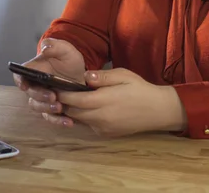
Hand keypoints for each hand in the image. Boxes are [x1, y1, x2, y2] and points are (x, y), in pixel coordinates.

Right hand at [12, 38, 85, 123]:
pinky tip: (68, 122)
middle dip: (40, 96)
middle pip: (30, 94)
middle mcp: (36, 85)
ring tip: (60, 108)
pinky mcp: (52, 109)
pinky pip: (51, 118)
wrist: (82, 73)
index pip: (20, 76)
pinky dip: (58, 121)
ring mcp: (43, 98)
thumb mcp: (65, 49)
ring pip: (38, 107)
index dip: (20, 81)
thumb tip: (44, 48)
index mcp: (34, 70)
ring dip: (47, 109)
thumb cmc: (69, 59)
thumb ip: (54, 45)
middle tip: (53, 96)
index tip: (24, 85)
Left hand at [43, 68, 187, 136]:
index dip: (62, 94)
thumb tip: (84, 77)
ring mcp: (102, 128)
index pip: (74, 99)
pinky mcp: (106, 133)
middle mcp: (99, 118)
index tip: (52, 87)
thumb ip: (102, 77)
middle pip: (72, 112)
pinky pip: (88, 125)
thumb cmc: (140, 89)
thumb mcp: (123, 75)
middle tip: (53, 93)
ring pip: (78, 120)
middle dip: (62, 103)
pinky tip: (82, 107)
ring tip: (64, 100)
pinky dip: (82, 117)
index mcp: (102, 101)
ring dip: (71, 111)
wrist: (157, 110)